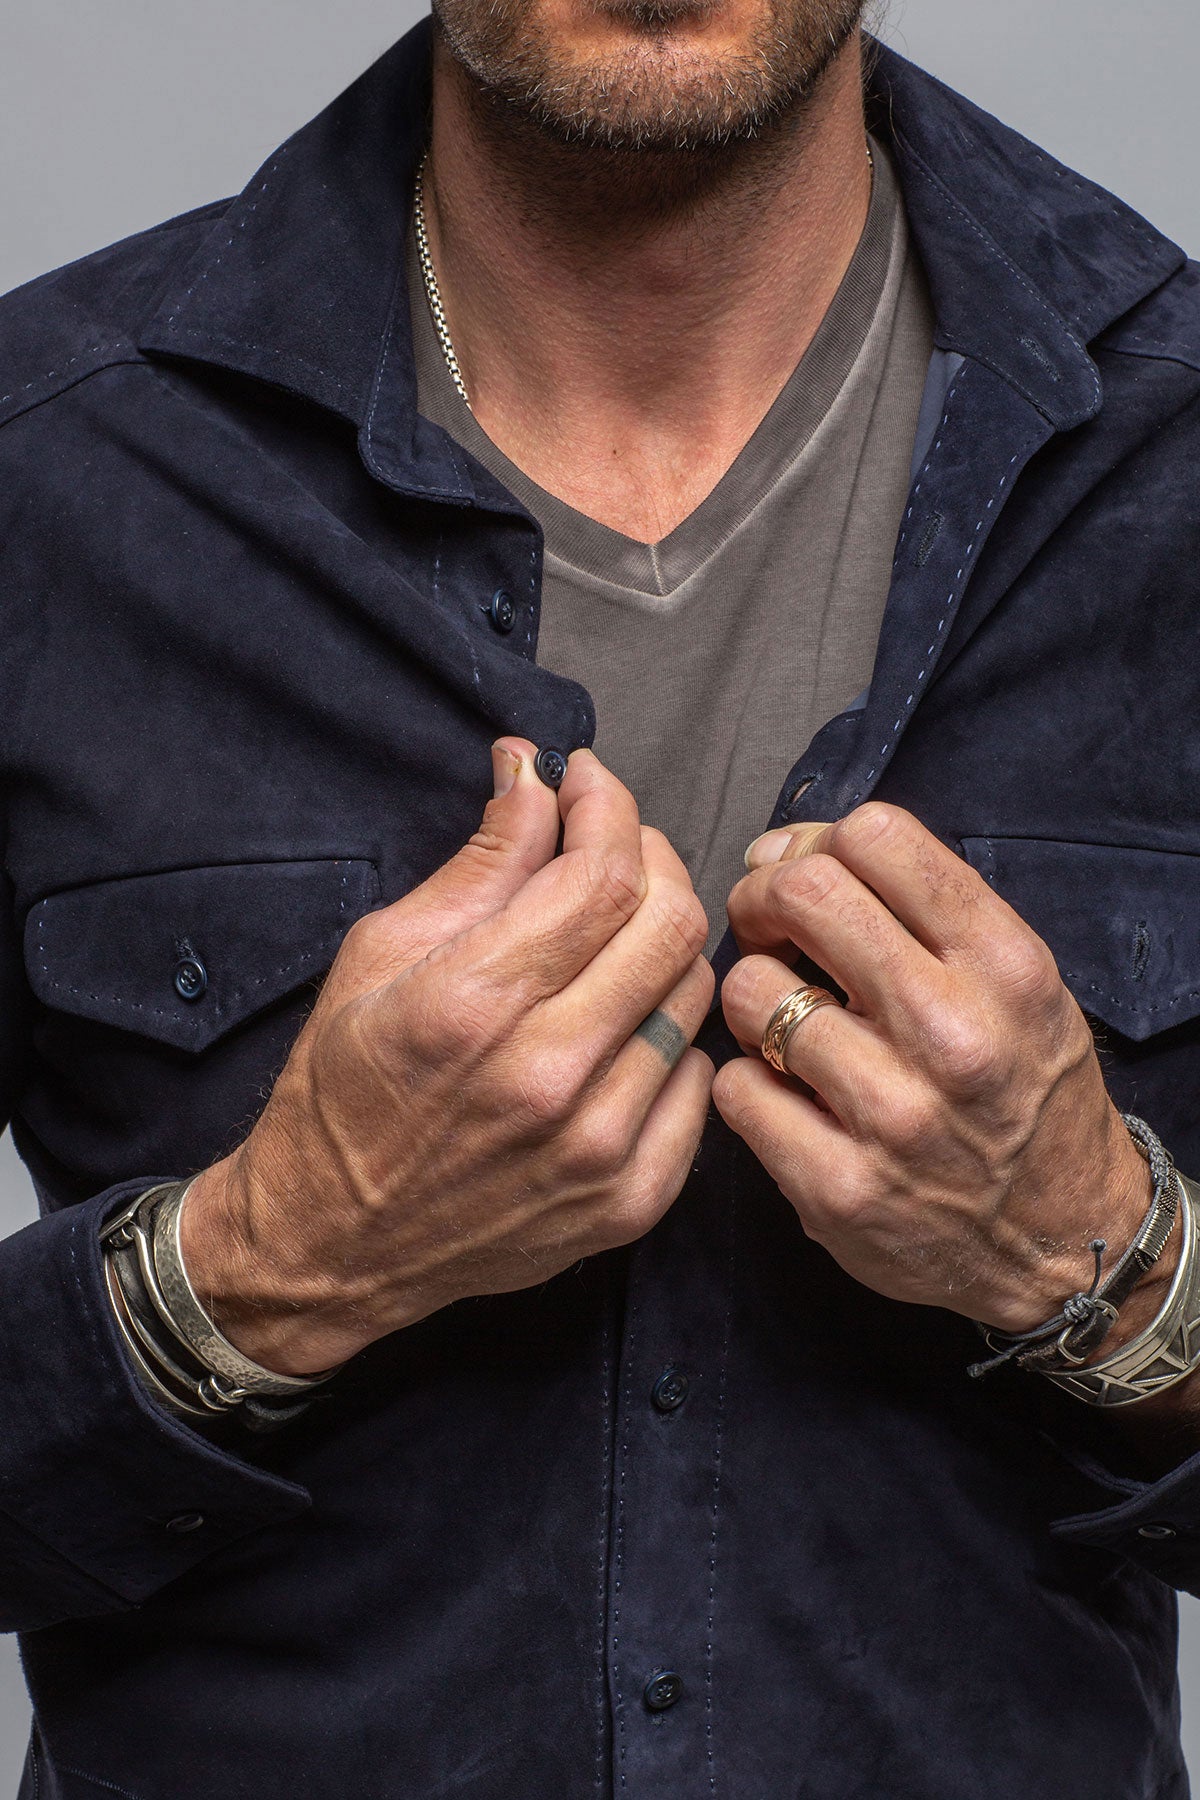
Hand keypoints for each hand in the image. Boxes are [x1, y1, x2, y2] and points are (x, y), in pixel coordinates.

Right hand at [181, 743, 713, 1372]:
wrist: (332, 1244)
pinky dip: (670, 1035)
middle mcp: (549, 1077)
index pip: (603, 875)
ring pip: (694, 997)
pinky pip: (699, 1080)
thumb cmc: (343, 1089)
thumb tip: (534, 769)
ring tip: (612, 936)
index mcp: (473, 1005)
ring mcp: (600, 1148)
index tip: (587, 782)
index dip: (610, 807)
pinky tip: (620, 1027)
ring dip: (662, 944)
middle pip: (672, 926)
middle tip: (609, 848)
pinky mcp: (632, 1199)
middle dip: (650, 858)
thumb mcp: (380, 952)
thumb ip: (480, 860)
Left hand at [712, 803, 1160, 1335]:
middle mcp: (952, 1032)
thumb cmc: (1023, 1092)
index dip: (814, 844)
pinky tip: (783, 1095)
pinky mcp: (839, 1187)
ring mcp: (893, 1114)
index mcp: (1003, 966)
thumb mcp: (1015, 981)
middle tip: (765, 932)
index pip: (875, 838)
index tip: (800, 877)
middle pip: (803, 894)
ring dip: (750, 1001)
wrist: (1064, 1242)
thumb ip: (918, 909)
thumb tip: (785, 849)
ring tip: (783, 1027)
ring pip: (751, 991)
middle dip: (762, 900)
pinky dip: (746, 1083)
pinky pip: (734, 1087)